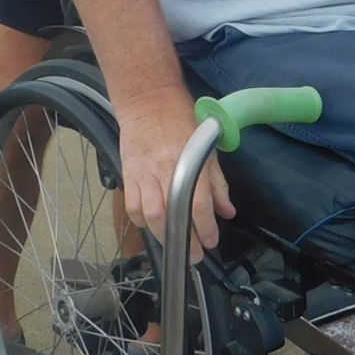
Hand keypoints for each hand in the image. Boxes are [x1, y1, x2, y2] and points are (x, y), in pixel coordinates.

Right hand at [119, 89, 233, 259]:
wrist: (148, 100)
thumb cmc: (181, 119)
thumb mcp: (208, 147)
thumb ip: (217, 183)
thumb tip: (227, 211)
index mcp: (188, 161)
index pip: (198, 204)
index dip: (206, 228)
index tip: (211, 241)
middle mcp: (165, 170)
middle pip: (171, 215)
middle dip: (184, 240)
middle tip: (195, 254)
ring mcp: (143, 173)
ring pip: (149, 215)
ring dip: (162, 235)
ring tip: (175, 244)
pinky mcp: (128, 174)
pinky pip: (132, 206)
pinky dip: (142, 220)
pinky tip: (152, 224)